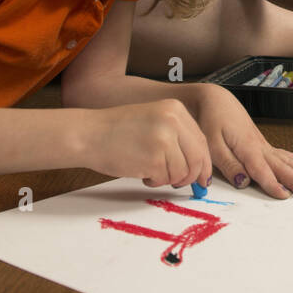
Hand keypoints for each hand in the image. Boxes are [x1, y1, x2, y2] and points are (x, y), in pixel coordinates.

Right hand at [78, 99, 211, 187]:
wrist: (89, 134)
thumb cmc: (117, 131)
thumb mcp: (154, 121)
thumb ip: (178, 138)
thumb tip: (200, 167)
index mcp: (175, 109)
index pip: (201, 141)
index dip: (204, 162)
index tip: (203, 177)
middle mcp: (173, 121)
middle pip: (198, 158)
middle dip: (192, 176)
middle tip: (181, 184)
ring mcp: (164, 140)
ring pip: (183, 172)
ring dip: (168, 179)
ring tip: (150, 171)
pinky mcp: (154, 159)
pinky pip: (165, 179)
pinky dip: (155, 181)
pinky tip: (141, 172)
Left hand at [193, 84, 292, 198]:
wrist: (216, 100)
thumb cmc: (212, 122)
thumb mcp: (212, 145)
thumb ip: (228, 165)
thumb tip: (243, 183)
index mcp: (247, 148)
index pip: (262, 170)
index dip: (273, 184)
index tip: (285, 196)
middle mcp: (260, 147)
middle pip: (281, 166)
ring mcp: (263, 145)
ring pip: (287, 160)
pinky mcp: (263, 143)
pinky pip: (285, 154)